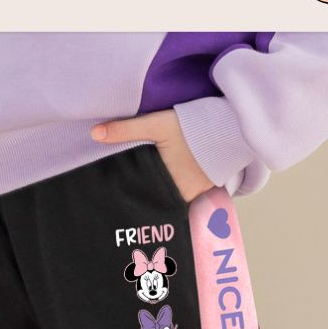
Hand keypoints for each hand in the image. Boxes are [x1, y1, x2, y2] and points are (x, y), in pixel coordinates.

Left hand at [90, 109, 213, 203]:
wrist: (233, 125)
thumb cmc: (194, 126)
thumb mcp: (157, 124)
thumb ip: (126, 129)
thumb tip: (94, 133)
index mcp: (169, 186)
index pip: (145, 201)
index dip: (132, 202)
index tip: (119, 204)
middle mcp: (184, 194)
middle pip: (158, 201)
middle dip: (145, 200)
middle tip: (125, 201)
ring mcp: (198, 192)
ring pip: (172, 198)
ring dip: (160, 195)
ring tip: (143, 192)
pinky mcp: (207, 184)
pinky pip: (187, 192)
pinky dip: (176, 188)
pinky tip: (167, 182)